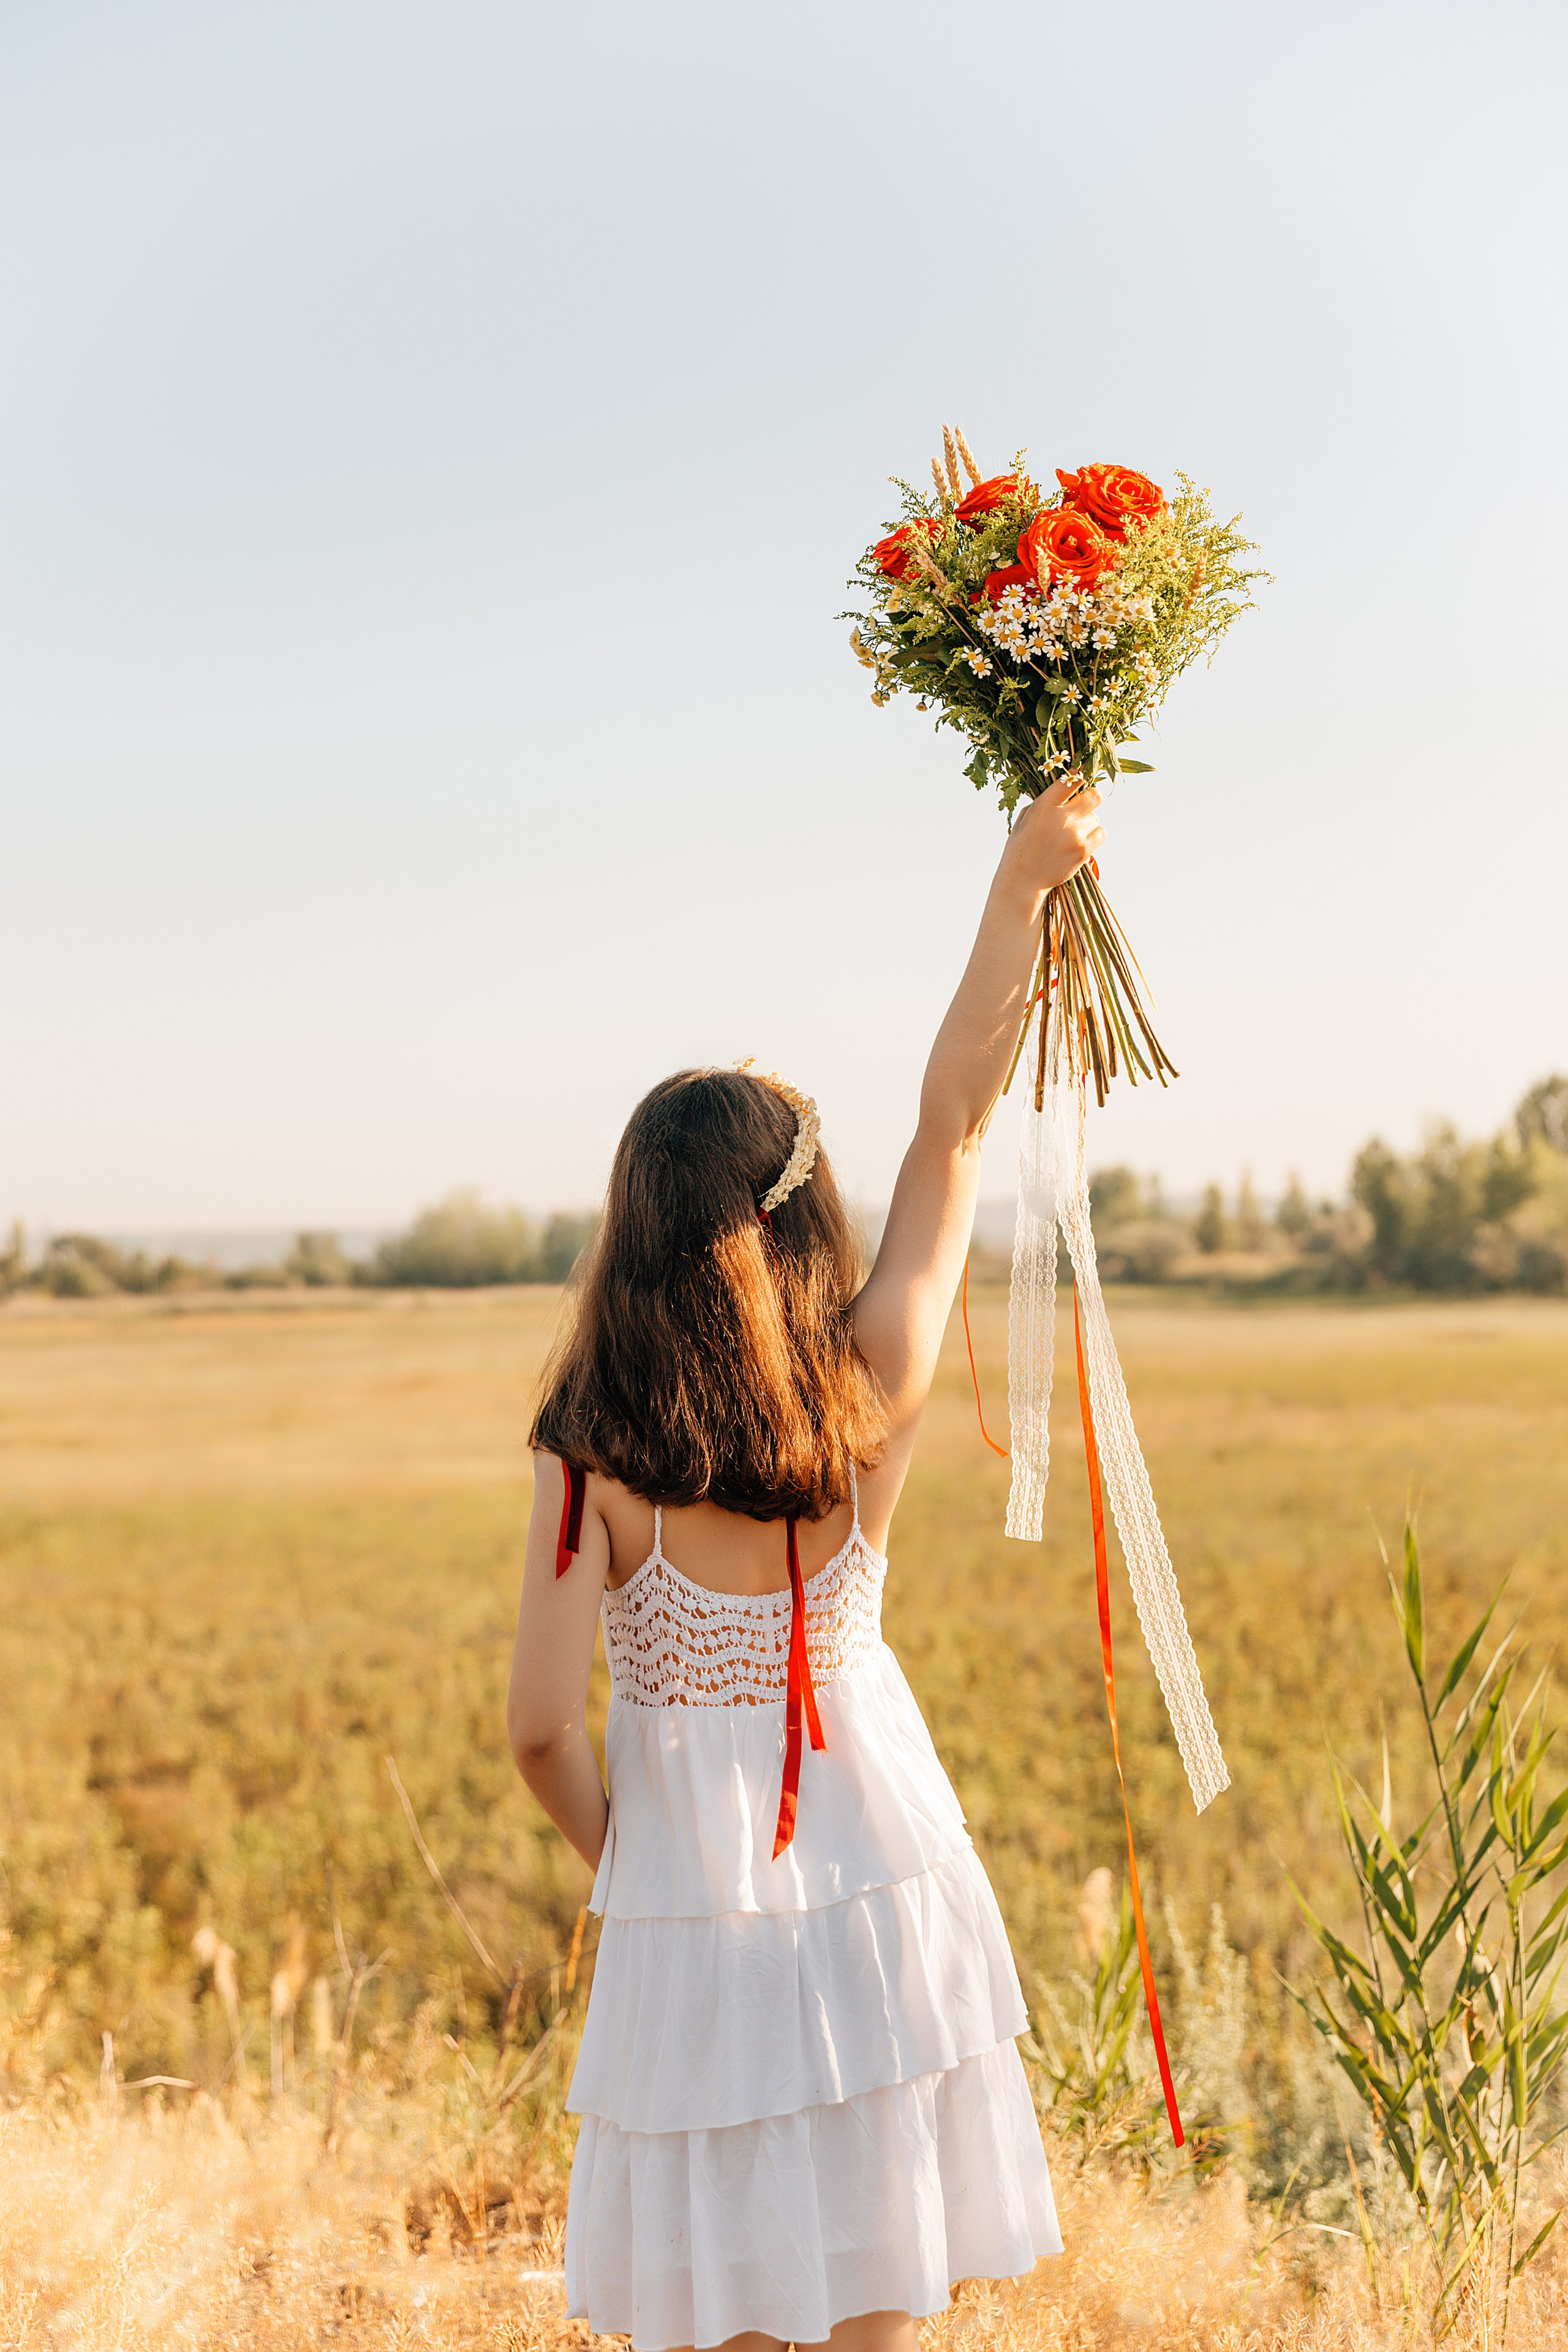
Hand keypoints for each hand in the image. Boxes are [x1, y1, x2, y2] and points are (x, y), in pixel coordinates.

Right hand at [1003, 773, 1105, 898]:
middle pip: (1094, 796)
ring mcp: (1075, 834)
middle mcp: (1061, 817)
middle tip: (1083, 806)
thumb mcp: (1024, 819)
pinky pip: (1101, 833)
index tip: (1079, 778)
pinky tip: (1080, 842)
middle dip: (1090, 798)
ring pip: (1096, 817)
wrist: (1022, 880)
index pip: (1071, 780)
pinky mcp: (1084, 850)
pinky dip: (1094, 836)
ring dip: (1088, 823)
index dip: (1078, 777)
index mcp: (1044, 805)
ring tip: (1072, 834)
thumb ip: (1044, 802)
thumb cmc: (1021, 847)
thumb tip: (1066, 788)